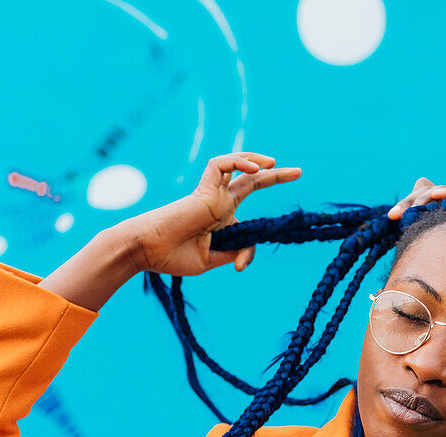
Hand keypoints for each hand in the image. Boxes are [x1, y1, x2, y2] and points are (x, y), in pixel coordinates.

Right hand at [117, 152, 301, 275]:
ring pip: (237, 167)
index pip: (248, 222)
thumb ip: (234, 253)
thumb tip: (247, 258)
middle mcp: (218, 204)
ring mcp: (211, 195)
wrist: (146, 251)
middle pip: (250, 182)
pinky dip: (238, 162)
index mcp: (220, 220)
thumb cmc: (172, 256)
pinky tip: (256, 168)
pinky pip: (221, 166)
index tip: (244, 265)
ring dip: (257, 162)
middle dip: (274, 176)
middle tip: (299, 172)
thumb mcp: (211, 259)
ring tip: (275, 163)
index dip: (255, 243)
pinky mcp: (203, 190)